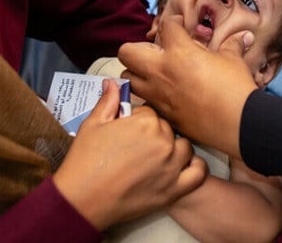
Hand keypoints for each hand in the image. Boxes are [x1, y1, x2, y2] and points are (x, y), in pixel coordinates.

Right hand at [53, 79, 206, 230]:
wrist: (83, 198)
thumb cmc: (85, 161)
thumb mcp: (93, 124)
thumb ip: (108, 101)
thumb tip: (112, 83)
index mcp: (145, 123)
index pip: (151, 113)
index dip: (138, 121)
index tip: (128, 130)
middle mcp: (163, 142)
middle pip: (168, 130)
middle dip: (155, 134)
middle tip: (137, 147)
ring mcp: (171, 166)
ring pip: (185, 148)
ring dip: (174, 149)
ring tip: (156, 156)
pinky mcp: (174, 190)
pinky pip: (198, 173)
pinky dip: (195, 168)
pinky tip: (182, 166)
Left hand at [119, 15, 256, 158]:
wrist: (238, 124)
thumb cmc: (235, 88)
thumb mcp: (233, 61)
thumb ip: (231, 45)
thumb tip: (242, 36)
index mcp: (179, 52)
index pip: (165, 26)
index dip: (173, 22)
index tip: (179, 26)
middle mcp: (161, 71)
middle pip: (126, 52)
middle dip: (136, 48)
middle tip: (154, 52)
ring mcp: (158, 94)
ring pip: (128, 78)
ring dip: (137, 73)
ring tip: (154, 73)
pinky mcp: (162, 113)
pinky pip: (143, 100)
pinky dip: (149, 95)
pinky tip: (165, 94)